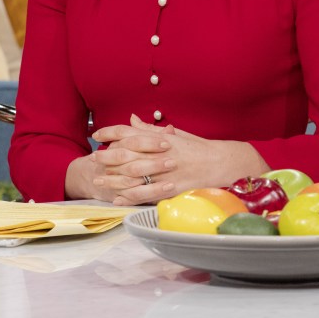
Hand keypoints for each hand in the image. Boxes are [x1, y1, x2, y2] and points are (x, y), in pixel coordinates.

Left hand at [90, 115, 268, 204]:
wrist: (225, 163)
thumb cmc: (200, 149)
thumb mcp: (176, 135)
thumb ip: (151, 130)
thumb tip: (131, 119)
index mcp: (164, 138)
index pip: (132, 131)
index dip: (112, 131)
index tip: (97, 133)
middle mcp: (164, 153)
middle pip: (129, 153)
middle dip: (108, 156)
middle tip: (94, 159)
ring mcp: (168, 171)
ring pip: (135, 175)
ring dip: (114, 178)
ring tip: (99, 181)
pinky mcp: (173, 188)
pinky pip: (148, 193)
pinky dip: (131, 196)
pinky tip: (118, 198)